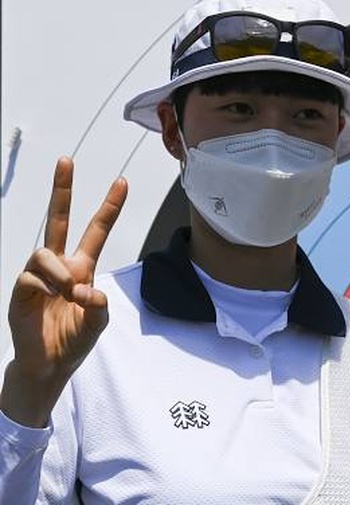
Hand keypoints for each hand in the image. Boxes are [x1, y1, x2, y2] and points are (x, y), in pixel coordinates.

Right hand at [2, 157, 126, 426]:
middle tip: (67, 160)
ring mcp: (38, 275)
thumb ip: (98, 306)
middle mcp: (60, 265)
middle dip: (61, 189)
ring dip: (60, 272)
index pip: (96, 231)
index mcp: (81, 267)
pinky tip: (55, 300)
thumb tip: (85, 289)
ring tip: (70, 293)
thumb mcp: (97, 322)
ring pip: (45, 252)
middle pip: (58, 220)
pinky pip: (31, 276)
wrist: (49, 364)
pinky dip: (48, 286)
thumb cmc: (74, 339)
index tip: (122, 182)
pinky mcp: (20, 289)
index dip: (109, 207)